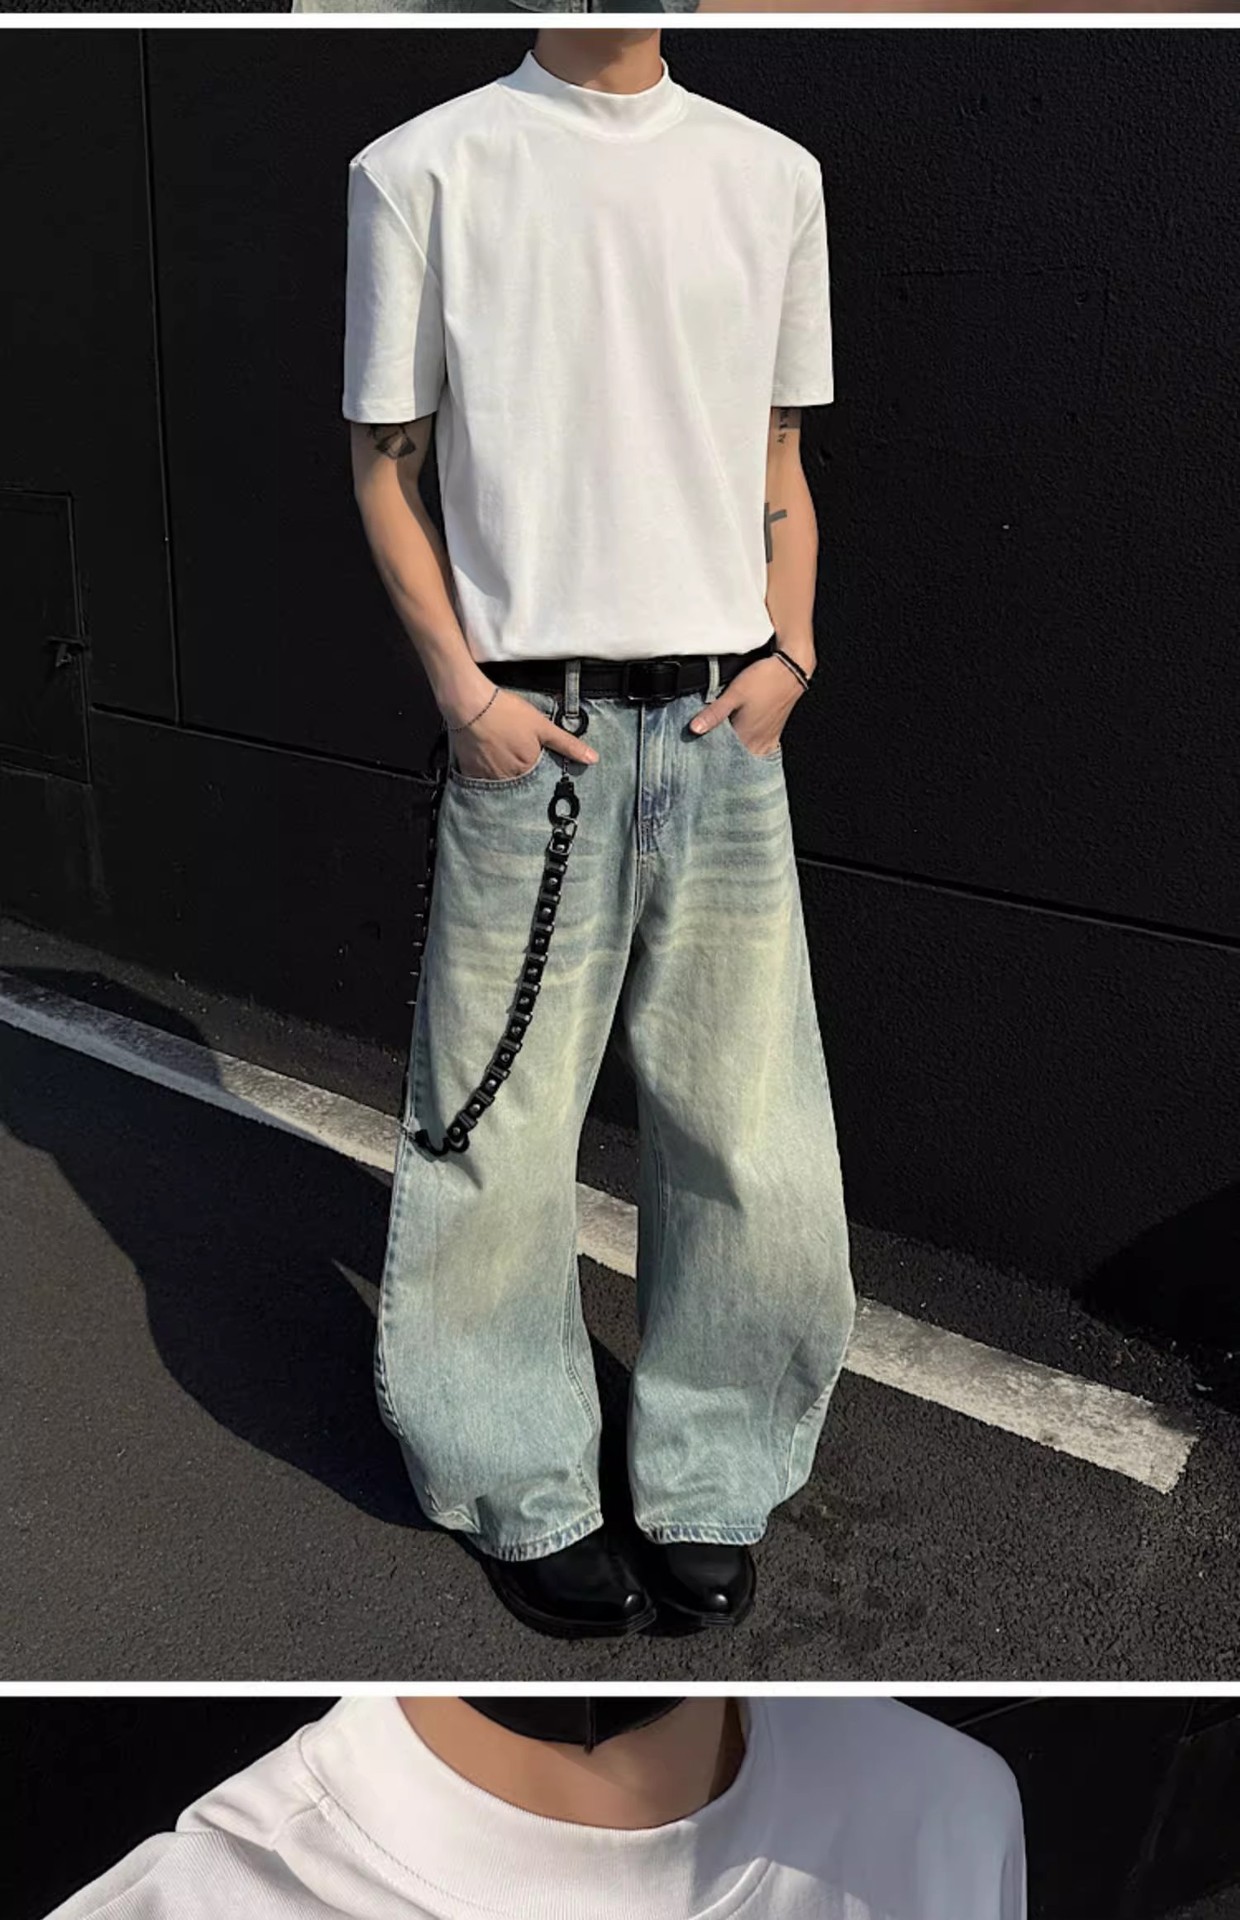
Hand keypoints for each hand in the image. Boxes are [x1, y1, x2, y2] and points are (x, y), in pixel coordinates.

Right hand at [446, 685, 598, 780]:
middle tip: (514, 752)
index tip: (532, 756)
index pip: (540, 779)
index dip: (538, 768)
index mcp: (528, 768)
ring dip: (504, 772)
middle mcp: (508, 778)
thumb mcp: (542, 726)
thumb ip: (567, 744)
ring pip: (501, 782)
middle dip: (521, 772)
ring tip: (501, 753)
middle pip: (520, 781)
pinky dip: (486, 772)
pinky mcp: (471, 772)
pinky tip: (487, 757)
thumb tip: (592, 759)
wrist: (469, 704)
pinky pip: (481, 780)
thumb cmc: (506, 712)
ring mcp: (488, 777)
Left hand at [688, 658, 803, 756]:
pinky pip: (760, 748)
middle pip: (735, 756)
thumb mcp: (734, 694)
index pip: (722, 755)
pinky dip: (750, 747)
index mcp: (745, 737)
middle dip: (721, 753)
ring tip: (724, 742)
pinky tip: (744, 740)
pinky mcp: (774, 733)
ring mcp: (768, 739)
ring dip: (736, 750)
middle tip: (708, 745)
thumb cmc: (765, 680)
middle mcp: (757, 742)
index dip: (709, 753)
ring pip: (747, 753)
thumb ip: (714, 713)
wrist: (791, 669)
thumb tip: (695, 729)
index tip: (699, 748)